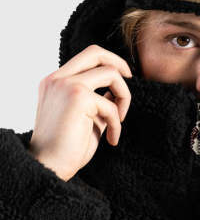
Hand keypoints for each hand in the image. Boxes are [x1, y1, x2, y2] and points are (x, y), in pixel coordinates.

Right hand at [29, 44, 132, 181]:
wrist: (49, 167)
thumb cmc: (66, 148)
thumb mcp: (86, 117)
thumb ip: (98, 101)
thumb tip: (116, 91)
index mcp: (55, 82)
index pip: (86, 57)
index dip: (109, 62)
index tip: (124, 78)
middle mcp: (57, 79)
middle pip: (96, 52)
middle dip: (120, 64)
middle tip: (131, 81)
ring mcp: (66, 85)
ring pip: (110, 73)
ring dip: (123, 97)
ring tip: (119, 120)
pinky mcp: (78, 97)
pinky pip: (111, 104)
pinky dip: (117, 123)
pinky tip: (112, 139)